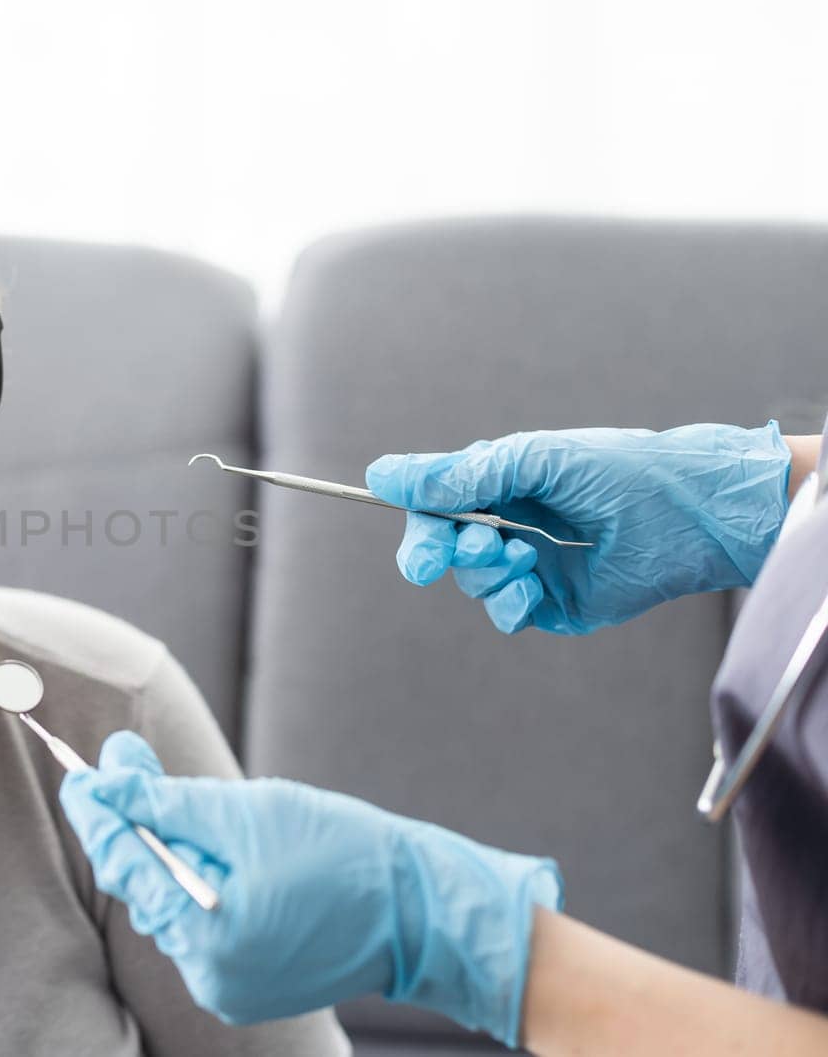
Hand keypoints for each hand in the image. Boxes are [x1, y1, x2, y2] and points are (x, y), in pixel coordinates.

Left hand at [58, 731, 561, 1046]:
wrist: (417, 906)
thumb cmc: (339, 850)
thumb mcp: (242, 812)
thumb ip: (164, 801)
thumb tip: (107, 779)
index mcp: (205, 934)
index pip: (123, 862)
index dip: (95, 811)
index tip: (76, 774)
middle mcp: (206, 975)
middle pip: (144, 883)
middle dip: (137, 822)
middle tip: (130, 761)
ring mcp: (225, 988)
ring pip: (171, 903)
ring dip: (174, 853)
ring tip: (209, 813)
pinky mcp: (244, 987)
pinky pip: (201, 925)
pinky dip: (203, 885)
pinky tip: (233, 857)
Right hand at [364, 423, 790, 633]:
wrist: (694, 518)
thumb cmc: (622, 472)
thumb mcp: (533, 460)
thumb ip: (459, 473)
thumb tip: (381, 475)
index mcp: (501, 484)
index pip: (435, 504)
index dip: (417, 520)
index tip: (412, 530)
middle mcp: (510, 525)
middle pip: (441, 548)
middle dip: (433, 553)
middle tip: (432, 560)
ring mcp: (531, 567)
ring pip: (470, 582)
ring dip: (483, 570)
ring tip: (520, 553)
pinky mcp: (554, 605)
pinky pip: (506, 615)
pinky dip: (507, 603)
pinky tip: (530, 585)